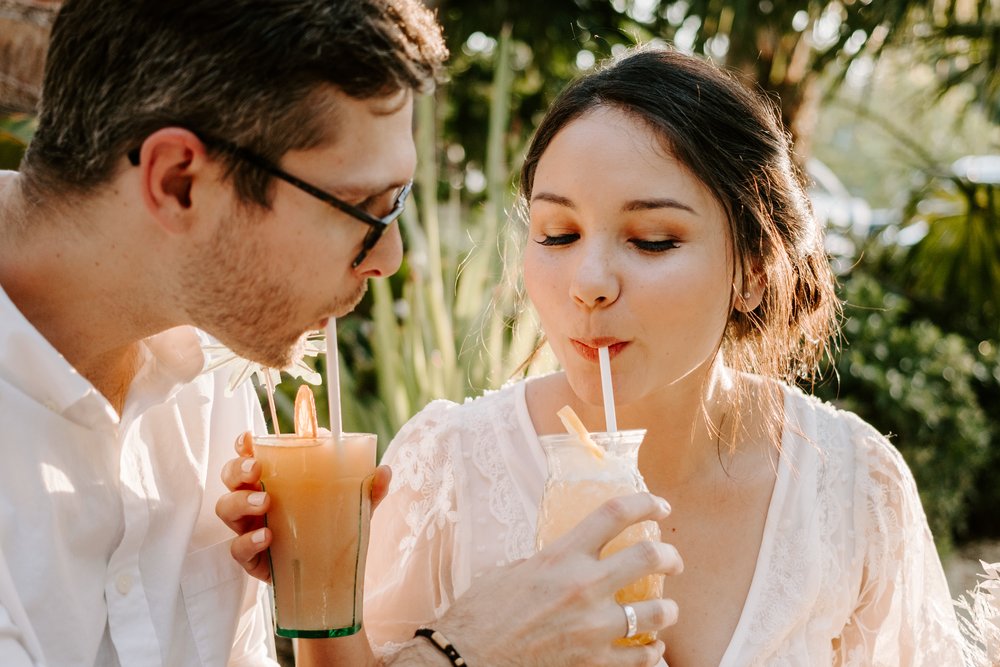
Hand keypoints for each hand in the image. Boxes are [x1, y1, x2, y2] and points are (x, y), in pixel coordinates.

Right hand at [215, 431, 391, 582]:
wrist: (332, 576)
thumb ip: (369, 489)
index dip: (244, 444)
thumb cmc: (334, 528)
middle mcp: (255, 500)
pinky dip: (248, 541)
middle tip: (256, 470)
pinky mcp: (252, 558)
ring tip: (265, 503)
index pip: (250, 454)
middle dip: (238, 469)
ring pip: (226, 508)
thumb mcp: (355, 507)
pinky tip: (267, 538)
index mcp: (276, 479)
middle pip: (230, 477)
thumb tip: (384, 470)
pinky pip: (236, 548)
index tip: (249, 439)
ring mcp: (250, 528)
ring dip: (241, 502)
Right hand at [429, 492, 681, 666]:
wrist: (466, 661)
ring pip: (657, 613)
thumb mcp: (511, 573)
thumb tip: (564, 562)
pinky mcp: (593, 664)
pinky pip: (641, 658)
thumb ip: (546, 564)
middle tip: (674, 562)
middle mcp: (583, 587)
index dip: (644, 504)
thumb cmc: (480, 615)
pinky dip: (651, 653)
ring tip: (667, 611)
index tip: (659, 507)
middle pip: (649, 558)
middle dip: (671, 557)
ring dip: (668, 611)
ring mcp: (592, 628)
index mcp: (561, 557)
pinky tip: (651, 649)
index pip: (614, 515)